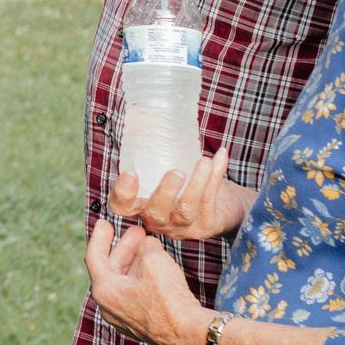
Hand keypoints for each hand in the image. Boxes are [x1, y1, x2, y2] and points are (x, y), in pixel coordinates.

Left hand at [86, 217, 208, 344]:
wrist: (189, 334)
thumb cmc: (168, 298)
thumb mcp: (154, 259)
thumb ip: (145, 246)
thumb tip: (146, 246)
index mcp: (104, 290)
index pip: (94, 257)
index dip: (99, 236)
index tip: (104, 223)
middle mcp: (108, 306)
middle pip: (111, 269)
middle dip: (124, 247)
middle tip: (137, 231)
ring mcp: (123, 317)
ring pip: (124, 282)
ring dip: (135, 261)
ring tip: (149, 245)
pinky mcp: (139, 324)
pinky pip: (134, 294)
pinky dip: (141, 277)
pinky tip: (155, 267)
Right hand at [109, 147, 250, 242]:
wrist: (221, 205)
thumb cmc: (186, 181)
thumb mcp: (165, 167)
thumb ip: (151, 149)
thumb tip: (140, 117)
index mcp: (141, 205)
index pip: (123, 205)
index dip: (123, 193)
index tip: (130, 173)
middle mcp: (159, 220)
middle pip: (156, 212)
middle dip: (165, 192)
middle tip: (177, 172)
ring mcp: (182, 226)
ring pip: (186, 209)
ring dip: (196, 184)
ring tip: (205, 162)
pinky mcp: (205, 226)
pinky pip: (209, 201)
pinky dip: (216, 178)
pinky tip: (221, 157)